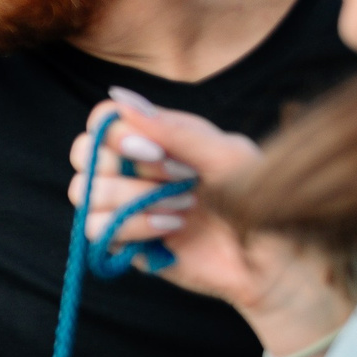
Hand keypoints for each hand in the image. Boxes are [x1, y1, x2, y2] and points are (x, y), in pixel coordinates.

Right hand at [67, 94, 345, 332]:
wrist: (272, 259)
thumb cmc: (259, 199)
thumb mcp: (227, 154)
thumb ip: (175, 130)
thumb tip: (120, 97)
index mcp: (157, 139)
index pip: (103, 121)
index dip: (115, 132)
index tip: (154, 151)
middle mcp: (133, 170)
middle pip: (84, 154)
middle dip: (128, 169)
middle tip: (179, 178)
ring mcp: (125, 207)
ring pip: (86, 193)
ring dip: (135, 199)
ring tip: (184, 208)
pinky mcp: (124, 243)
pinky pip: (95, 229)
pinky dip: (132, 226)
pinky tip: (171, 228)